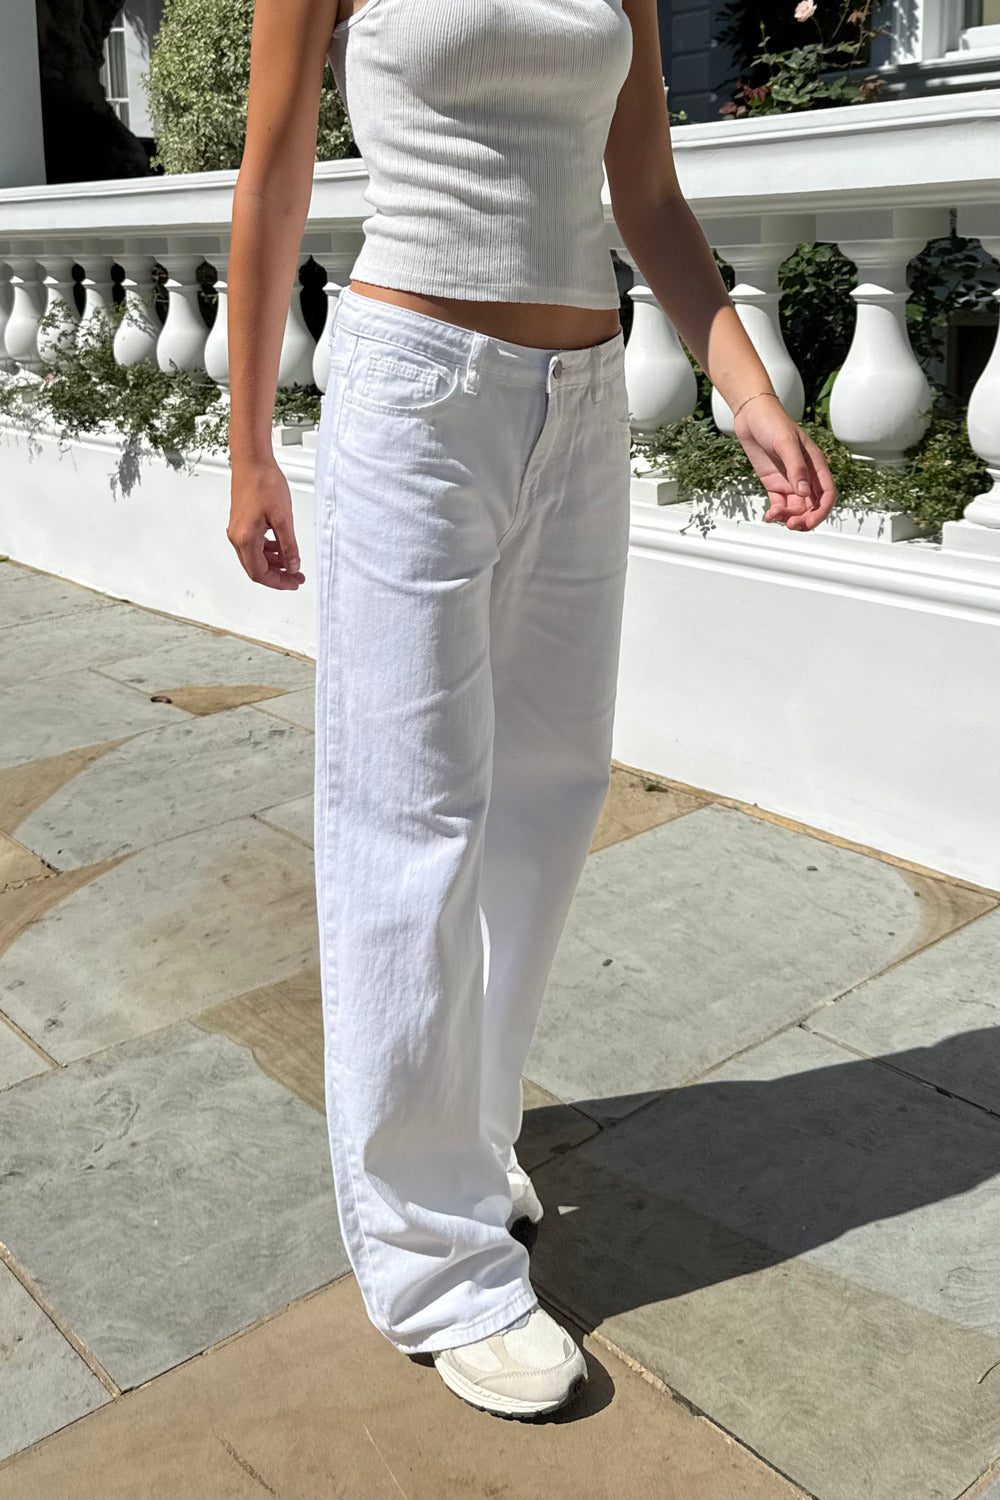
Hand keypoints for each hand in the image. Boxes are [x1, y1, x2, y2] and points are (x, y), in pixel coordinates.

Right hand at [227, 458, 304, 588]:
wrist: (252, 460)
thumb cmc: (264, 483)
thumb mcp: (284, 519)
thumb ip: (289, 546)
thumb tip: (292, 566)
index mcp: (245, 538)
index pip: (260, 573)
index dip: (279, 582)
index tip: (294, 582)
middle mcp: (237, 537)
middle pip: (256, 568)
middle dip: (277, 575)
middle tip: (296, 577)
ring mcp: (237, 529)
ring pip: (255, 557)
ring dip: (274, 563)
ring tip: (293, 562)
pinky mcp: (241, 522)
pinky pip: (254, 544)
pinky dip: (269, 550)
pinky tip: (281, 547)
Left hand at [733, 392, 836, 531]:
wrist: (751, 416)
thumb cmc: (772, 422)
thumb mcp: (785, 443)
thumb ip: (796, 468)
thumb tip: (803, 492)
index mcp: (816, 465)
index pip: (827, 494)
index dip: (822, 511)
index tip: (810, 522)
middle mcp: (805, 476)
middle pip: (812, 506)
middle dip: (805, 519)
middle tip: (791, 525)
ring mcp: (790, 481)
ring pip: (796, 509)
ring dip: (789, 518)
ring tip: (775, 517)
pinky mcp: (774, 484)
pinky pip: (780, 505)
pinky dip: (777, 513)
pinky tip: (770, 515)